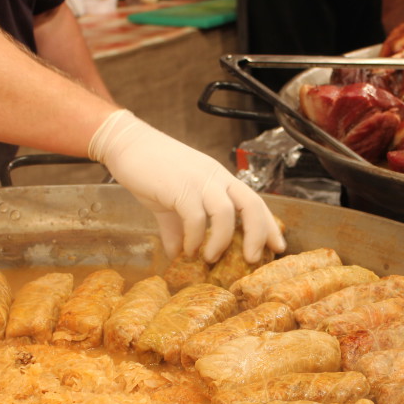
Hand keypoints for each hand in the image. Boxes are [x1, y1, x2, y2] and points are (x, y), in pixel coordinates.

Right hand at [89, 110, 286, 262]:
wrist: (126, 144)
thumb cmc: (151, 170)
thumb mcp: (170, 203)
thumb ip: (178, 228)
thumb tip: (177, 254)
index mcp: (220, 179)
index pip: (254, 201)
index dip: (269, 225)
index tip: (277, 246)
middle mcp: (215, 178)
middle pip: (251, 204)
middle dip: (258, 234)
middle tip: (253, 259)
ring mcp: (199, 181)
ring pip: (226, 212)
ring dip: (222, 241)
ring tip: (211, 258)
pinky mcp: (179, 186)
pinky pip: (195, 217)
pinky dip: (194, 237)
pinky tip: (186, 250)